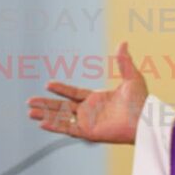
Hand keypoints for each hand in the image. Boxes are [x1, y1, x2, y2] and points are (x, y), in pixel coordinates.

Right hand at [26, 41, 148, 143]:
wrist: (146, 120)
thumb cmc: (142, 101)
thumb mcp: (132, 78)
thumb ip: (124, 61)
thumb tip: (123, 41)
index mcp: (98, 99)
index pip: (74, 93)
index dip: (61, 89)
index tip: (48, 84)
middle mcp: (90, 111)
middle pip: (63, 106)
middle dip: (46, 104)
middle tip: (29, 101)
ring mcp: (88, 122)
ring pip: (62, 118)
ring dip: (46, 114)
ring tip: (29, 112)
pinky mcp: (89, 133)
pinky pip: (68, 129)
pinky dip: (55, 126)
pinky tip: (41, 123)